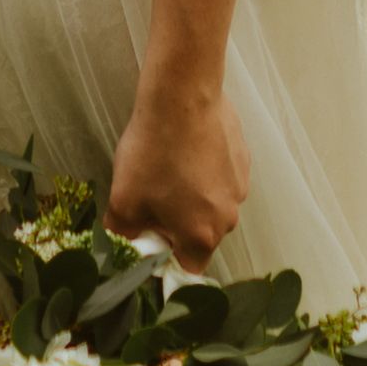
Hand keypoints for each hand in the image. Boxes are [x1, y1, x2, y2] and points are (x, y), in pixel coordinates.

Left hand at [109, 69, 248, 268]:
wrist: (182, 96)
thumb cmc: (153, 152)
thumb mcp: (123, 202)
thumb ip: (124, 237)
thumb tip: (127, 248)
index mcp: (203, 235)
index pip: (188, 268)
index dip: (166, 259)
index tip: (150, 238)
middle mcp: (229, 216)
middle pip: (201, 235)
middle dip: (177, 224)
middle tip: (152, 197)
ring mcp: (240, 185)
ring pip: (212, 204)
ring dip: (192, 195)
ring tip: (168, 166)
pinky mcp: (243, 158)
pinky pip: (221, 177)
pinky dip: (205, 170)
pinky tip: (185, 148)